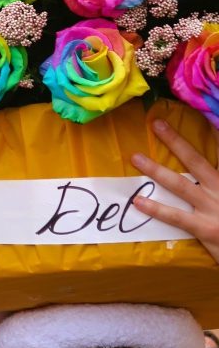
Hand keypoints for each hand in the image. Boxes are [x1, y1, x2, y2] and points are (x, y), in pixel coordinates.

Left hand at [131, 118, 218, 264]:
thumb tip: (198, 176)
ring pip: (181, 185)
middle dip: (176, 141)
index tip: (194, 118)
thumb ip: (214, 181)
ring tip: (136, 158)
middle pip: (196, 161)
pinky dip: (156, 209)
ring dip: (156, 170)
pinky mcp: (206, 229)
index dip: (212, 134)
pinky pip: (177, 217)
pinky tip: (139, 201)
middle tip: (157, 125)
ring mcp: (213, 208)